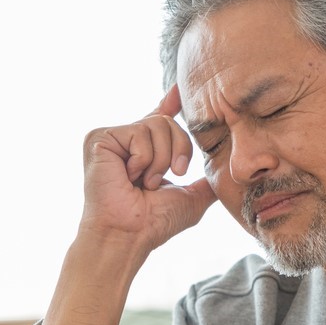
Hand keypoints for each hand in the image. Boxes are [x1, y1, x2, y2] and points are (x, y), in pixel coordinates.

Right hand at [79, 87, 216, 254]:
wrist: (129, 235)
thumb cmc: (154, 223)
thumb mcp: (190, 198)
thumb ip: (206, 182)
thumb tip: (226, 175)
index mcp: (145, 152)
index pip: (160, 119)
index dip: (171, 102)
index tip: (181, 89)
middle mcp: (127, 141)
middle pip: (167, 121)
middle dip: (177, 151)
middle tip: (166, 179)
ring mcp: (111, 138)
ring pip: (156, 125)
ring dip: (160, 161)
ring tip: (143, 183)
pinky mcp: (99, 138)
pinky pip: (139, 132)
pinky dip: (143, 160)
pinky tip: (128, 178)